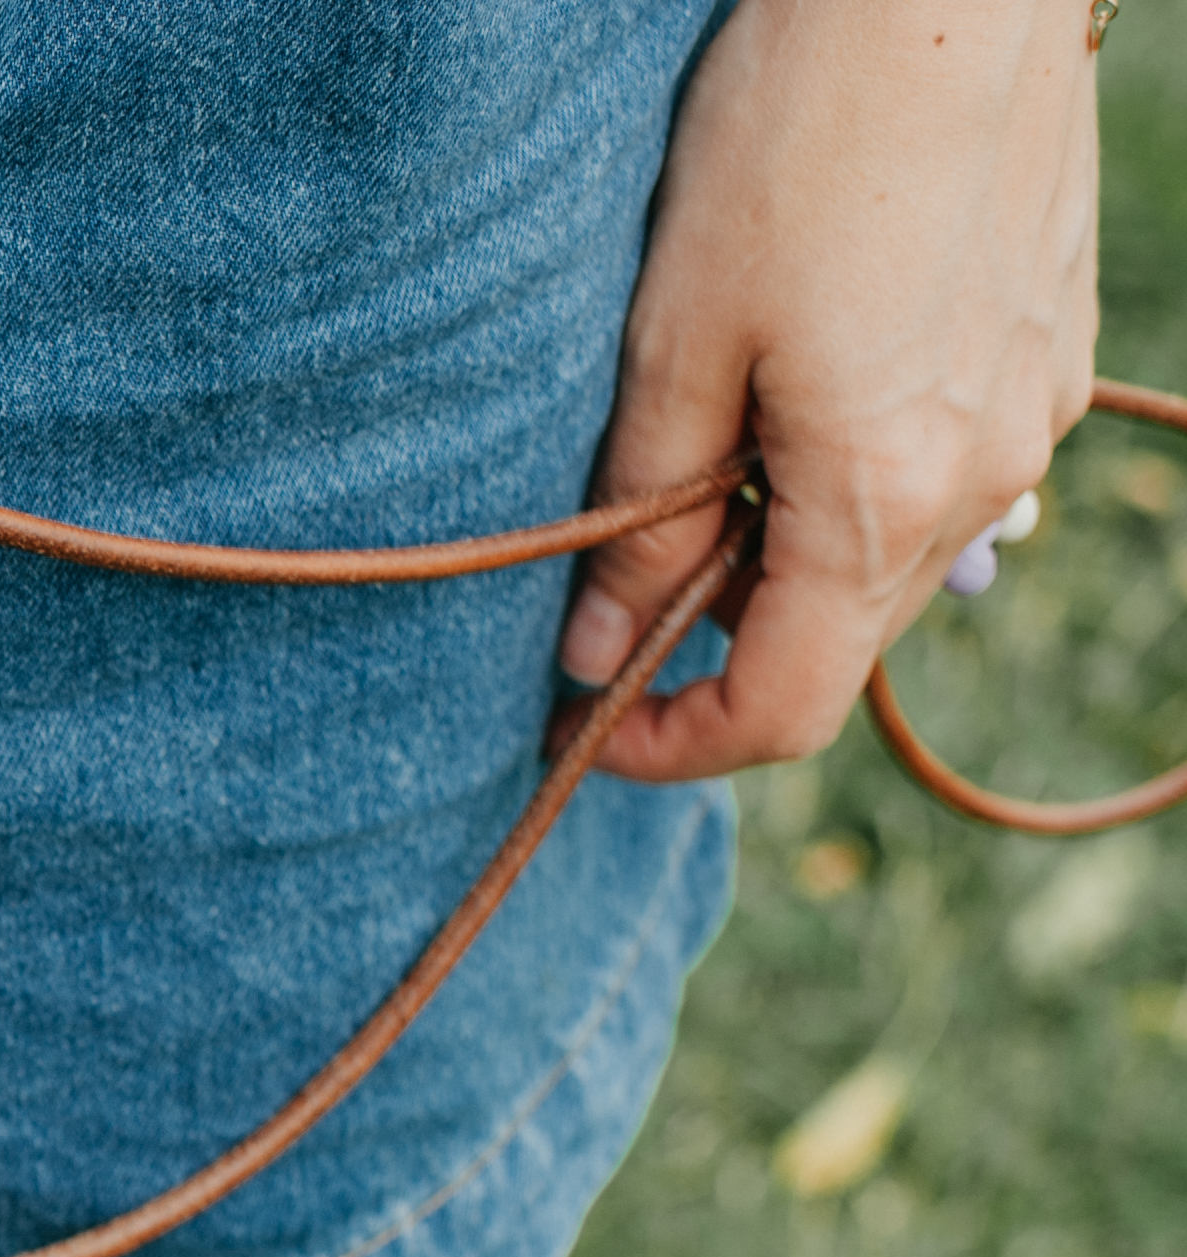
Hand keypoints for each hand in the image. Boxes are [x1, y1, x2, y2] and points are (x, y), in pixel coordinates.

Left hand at [563, 0, 1098, 778]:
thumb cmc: (799, 139)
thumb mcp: (676, 339)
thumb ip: (645, 513)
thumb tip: (602, 647)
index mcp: (886, 497)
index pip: (786, 707)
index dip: (674, 744)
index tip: (585, 724)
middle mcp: (987, 475)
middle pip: (843, 639)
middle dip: (723, 645)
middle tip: (612, 588)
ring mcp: (1033, 409)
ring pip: (894, 554)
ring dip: (788, 555)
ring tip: (697, 466)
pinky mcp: (1045, 346)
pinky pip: (943, 467)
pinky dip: (850, 478)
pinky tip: (788, 389)